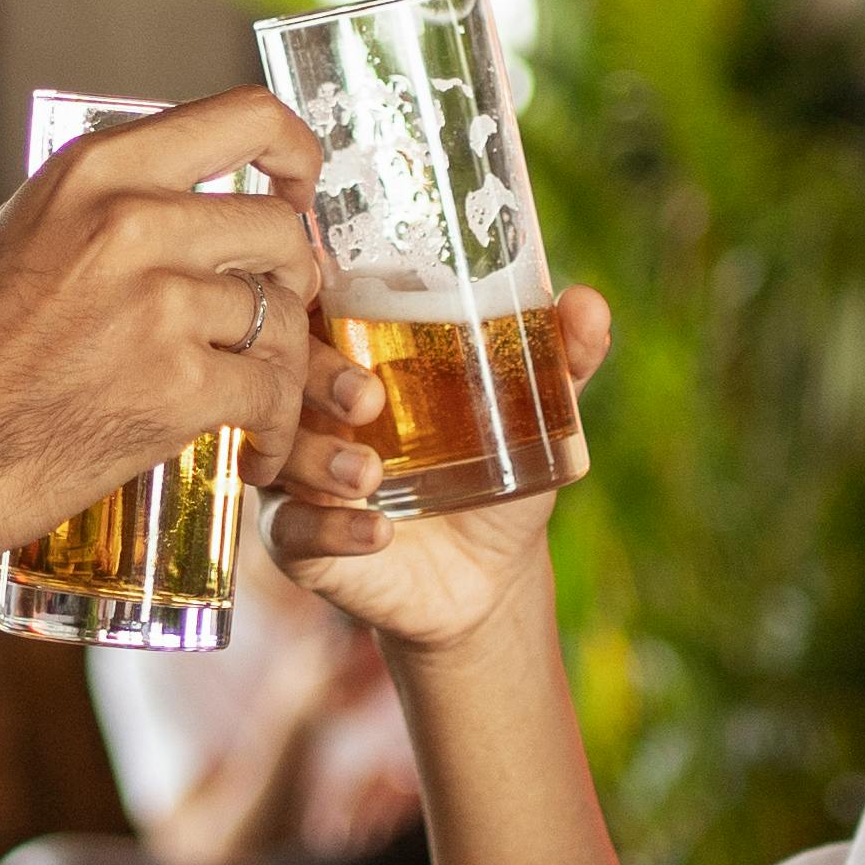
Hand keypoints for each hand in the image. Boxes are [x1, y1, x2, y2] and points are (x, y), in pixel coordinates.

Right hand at [0, 87, 322, 572]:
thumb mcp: (1, 242)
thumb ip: (83, 210)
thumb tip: (150, 194)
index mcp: (90, 172)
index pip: (242, 118)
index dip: (294, 152)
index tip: (300, 189)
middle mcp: (129, 221)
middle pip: (279, 227)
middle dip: (291, 280)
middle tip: (273, 322)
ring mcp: (158, 304)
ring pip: (283, 316)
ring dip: (283, 365)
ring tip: (256, 402)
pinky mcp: (178, 388)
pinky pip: (271, 393)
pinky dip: (275, 429)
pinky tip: (251, 450)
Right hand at [265, 284, 608, 656]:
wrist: (488, 578)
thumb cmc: (495, 471)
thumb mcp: (533, 414)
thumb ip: (561, 359)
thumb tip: (590, 302)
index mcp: (350, 355)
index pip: (307, 307)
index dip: (307, 291)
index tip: (331, 286)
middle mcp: (310, 408)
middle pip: (279, 372)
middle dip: (316, 377)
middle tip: (367, 399)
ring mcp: (296, 475)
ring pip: (274, 452)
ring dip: (317, 459)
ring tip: (367, 475)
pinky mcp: (297, 541)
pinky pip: (292, 531)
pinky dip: (331, 530)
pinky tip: (376, 531)